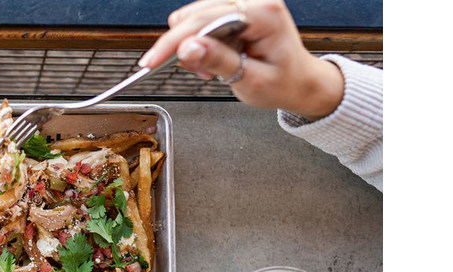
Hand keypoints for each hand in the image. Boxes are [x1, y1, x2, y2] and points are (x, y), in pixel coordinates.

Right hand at [139, 0, 343, 120]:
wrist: (299, 81)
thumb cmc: (283, 82)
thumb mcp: (252, 81)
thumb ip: (219, 62)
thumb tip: (187, 48)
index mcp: (265, 12)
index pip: (206, 19)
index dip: (175, 40)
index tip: (152, 61)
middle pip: (195, 13)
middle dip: (185, 47)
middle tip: (199, 74)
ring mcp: (244, 2)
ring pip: (193, 16)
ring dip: (192, 46)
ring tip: (212, 69)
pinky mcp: (235, 9)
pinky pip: (201, 19)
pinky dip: (199, 43)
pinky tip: (214, 59)